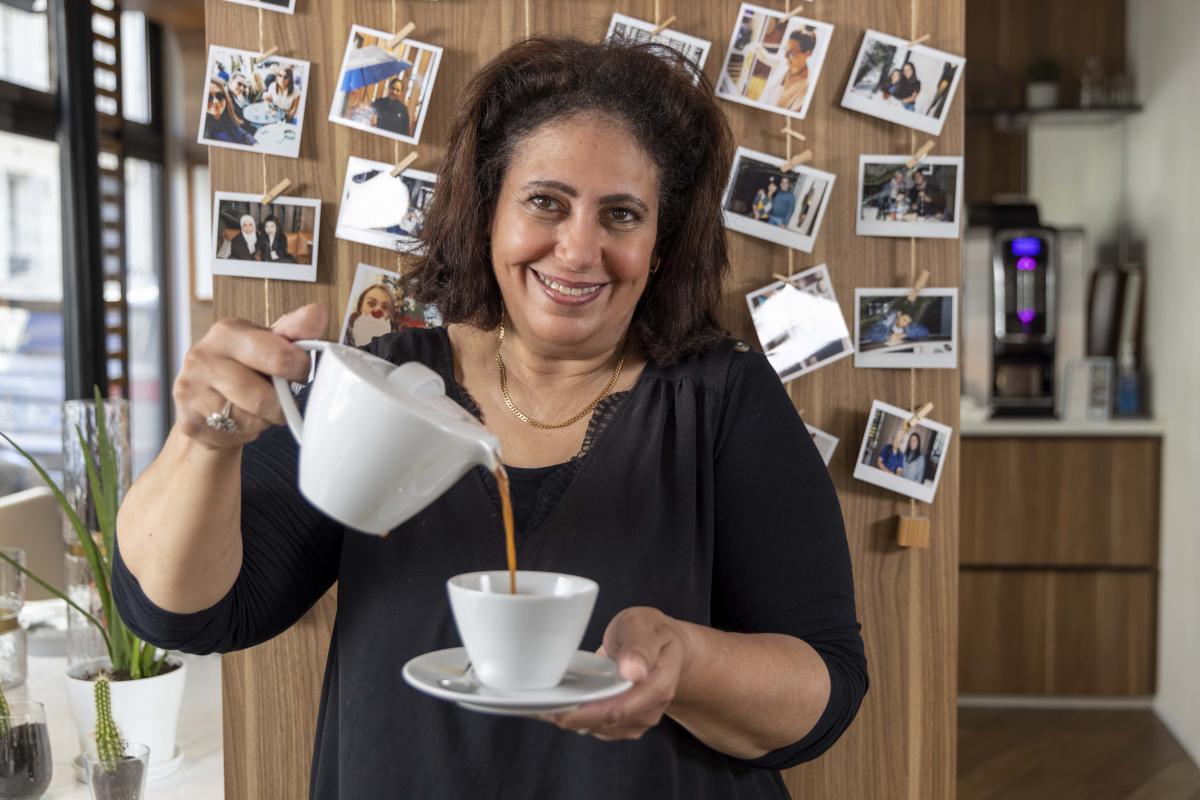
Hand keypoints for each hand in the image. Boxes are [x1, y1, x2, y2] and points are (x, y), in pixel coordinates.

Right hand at [172, 303, 326, 448]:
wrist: (203, 400)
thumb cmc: (243, 368)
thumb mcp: (268, 344)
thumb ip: (294, 332)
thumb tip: (317, 312)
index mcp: (228, 332)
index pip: (280, 357)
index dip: (299, 370)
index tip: (299, 372)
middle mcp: (203, 356)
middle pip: (264, 397)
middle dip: (281, 404)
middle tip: (281, 399)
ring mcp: (191, 388)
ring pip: (250, 419)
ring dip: (264, 420)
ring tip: (257, 408)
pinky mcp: (188, 420)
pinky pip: (234, 433)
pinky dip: (246, 431)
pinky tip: (238, 420)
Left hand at [543, 607, 688, 740]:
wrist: (665, 646)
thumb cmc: (651, 631)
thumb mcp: (643, 626)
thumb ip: (640, 646)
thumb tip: (634, 672)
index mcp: (658, 685)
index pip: (619, 708)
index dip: (586, 713)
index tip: (557, 710)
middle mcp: (650, 709)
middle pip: (605, 722)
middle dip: (570, 716)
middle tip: (537, 707)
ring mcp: (638, 719)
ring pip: (598, 727)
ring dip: (570, 718)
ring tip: (541, 704)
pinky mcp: (626, 722)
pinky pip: (598, 726)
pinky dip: (577, 717)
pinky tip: (558, 705)